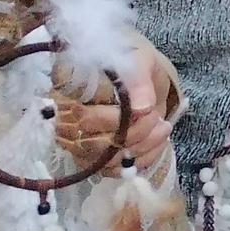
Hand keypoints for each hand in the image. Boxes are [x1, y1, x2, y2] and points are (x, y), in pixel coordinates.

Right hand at [52, 42, 174, 167]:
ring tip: (163, 127)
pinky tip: (157, 142)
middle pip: (95, 144)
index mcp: (68, 92)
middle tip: (157, 117)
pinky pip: (114, 170)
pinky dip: (141, 160)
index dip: (116, 120)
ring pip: (106, 161)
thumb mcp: (139, 60)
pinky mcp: (95, 157)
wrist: (139, 72)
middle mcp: (66, 121)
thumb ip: (139, 79)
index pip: (84, 119)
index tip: (147, 109)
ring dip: (141, 148)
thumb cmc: (132, 61)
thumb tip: (142, 108)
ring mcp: (78, 142)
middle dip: (134, 133)